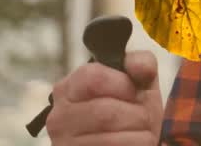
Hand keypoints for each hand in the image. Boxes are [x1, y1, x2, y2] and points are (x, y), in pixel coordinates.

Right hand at [44, 50, 163, 144]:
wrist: (131, 142)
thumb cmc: (131, 112)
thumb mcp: (138, 83)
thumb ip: (140, 64)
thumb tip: (140, 67)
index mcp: (69, 88)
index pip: (92, 77)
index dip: (122, 84)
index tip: (133, 92)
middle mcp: (59, 117)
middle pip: (106, 112)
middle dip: (137, 114)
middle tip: (141, 117)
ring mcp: (65, 143)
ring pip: (113, 138)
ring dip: (140, 134)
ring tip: (137, 132)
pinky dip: (138, 145)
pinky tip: (132, 143)